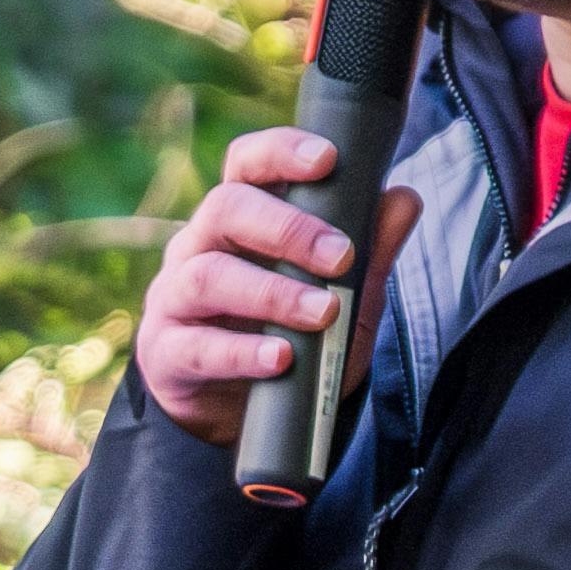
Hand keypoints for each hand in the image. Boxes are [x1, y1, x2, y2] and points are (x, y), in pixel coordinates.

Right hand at [137, 126, 422, 442]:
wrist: (236, 416)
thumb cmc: (289, 339)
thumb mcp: (342, 298)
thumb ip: (370, 252)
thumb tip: (404, 199)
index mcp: (238, 219)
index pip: (247, 164)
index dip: (280, 153)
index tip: (327, 160)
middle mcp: (198, 247)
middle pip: (225, 209)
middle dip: (288, 228)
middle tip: (340, 255)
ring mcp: (175, 299)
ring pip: (208, 275)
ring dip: (273, 292)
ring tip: (323, 312)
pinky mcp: (166, 353)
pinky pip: (197, 346)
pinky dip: (243, 352)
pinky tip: (281, 357)